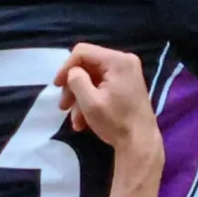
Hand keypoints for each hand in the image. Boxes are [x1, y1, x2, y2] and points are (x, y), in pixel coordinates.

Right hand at [58, 42, 158, 161]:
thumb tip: (73, 72)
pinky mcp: (126, 87)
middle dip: (73, 88)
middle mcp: (124, 62)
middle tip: (63, 107)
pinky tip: (84, 121)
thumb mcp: (90, 102)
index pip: (82, 52)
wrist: (141, 144)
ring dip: (80, 99)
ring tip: (75, 121)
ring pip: (93, 80)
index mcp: (117, 61)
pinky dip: (91, 102)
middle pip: (87, 66)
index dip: (66, 68)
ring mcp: (126, 74)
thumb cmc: (116, 123)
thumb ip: (76, 80)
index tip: (56, 86)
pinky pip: (102, 87)